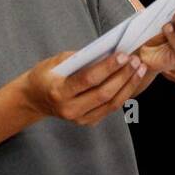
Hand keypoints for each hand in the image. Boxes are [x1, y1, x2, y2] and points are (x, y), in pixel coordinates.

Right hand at [24, 50, 144, 125]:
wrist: (34, 99)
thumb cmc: (45, 75)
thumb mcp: (56, 61)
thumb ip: (80, 58)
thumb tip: (108, 52)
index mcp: (59, 91)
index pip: (88, 79)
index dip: (108, 67)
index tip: (123, 55)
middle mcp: (69, 108)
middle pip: (103, 93)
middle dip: (123, 76)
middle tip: (136, 61)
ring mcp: (79, 119)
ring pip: (111, 104)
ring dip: (128, 85)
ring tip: (140, 69)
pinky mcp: (87, 122)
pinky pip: (110, 108)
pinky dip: (123, 94)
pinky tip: (131, 81)